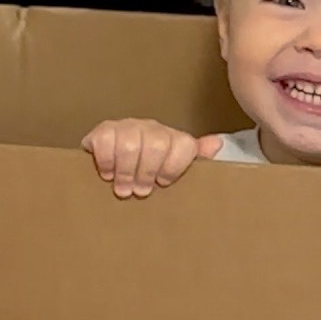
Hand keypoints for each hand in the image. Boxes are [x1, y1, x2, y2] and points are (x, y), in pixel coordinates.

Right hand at [80, 119, 222, 197]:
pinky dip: (106, 161)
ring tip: (123, 190)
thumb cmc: (149, 171)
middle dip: (146, 173)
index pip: (184, 145)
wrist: (114, 158)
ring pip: (130, 145)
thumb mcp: (174, 169)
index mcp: (173, 138)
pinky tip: (107, 174)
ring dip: (126, 172)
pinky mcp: (104, 130)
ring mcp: (127, 127)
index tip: (163, 183)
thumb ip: (196, 158)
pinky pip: (105, 141)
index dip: (174, 168)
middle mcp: (152, 128)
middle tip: (139, 192)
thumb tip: (217, 144)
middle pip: (156, 145)